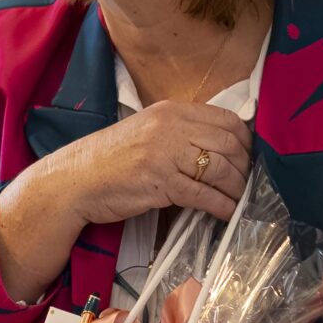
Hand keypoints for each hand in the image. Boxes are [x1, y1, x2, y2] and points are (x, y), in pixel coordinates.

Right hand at [55, 101, 250, 226]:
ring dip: (236, 188)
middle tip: (246, 182)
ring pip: (220, 169)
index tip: (247, 158)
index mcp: (170, 110)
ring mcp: (165, 153)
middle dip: (244, 167)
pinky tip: (225, 212)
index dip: (245, 141)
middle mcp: (170, 126)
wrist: (74, 179)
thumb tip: (218, 147)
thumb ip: (180, 132)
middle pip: (228, 144)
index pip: (226, 119)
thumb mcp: (147, 131)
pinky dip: (221, 205)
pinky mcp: (160, 182)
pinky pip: (203, 194)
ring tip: (238, 199)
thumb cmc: (110, 158)